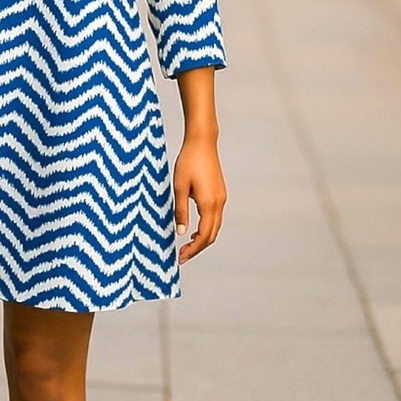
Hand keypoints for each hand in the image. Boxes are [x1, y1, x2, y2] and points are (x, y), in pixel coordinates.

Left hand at [173, 138, 226, 263]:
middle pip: (212, 235)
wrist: (202, 142)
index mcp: (209, 204)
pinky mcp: (219, 193)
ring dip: (203, 238)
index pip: (204, 236)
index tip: (180, 258)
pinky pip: (215, 217)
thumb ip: (181, 211)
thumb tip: (181, 233)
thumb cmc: (188, 162)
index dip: (193, 250)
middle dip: (198, 248)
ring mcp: (221, 198)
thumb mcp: (179, 187)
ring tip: (187, 245)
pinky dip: (207, 227)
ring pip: (215, 227)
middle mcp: (219, 203)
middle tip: (182, 255)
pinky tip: (194, 228)